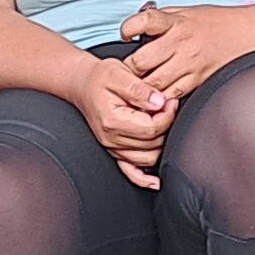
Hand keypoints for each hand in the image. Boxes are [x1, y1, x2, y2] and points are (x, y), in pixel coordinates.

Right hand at [69, 51, 175, 188]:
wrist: (82, 84)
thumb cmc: (99, 78)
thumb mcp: (118, 73)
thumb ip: (139, 89)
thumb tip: (160, 102)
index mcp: (113, 121)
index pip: (151, 128)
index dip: (168, 116)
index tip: (171, 101)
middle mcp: (111, 138)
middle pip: (152, 144)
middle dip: (168, 126)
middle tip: (171, 106)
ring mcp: (112, 147)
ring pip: (147, 158)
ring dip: (162, 144)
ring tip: (165, 122)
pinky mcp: (114, 150)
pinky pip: (130, 172)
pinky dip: (144, 179)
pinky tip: (156, 182)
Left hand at [116, 1, 254, 103]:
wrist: (249, 33)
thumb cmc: (218, 22)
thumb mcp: (187, 11)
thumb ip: (163, 19)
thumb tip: (138, 28)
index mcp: (177, 22)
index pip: (144, 21)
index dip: (128, 28)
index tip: (126, 35)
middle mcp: (181, 43)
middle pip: (142, 61)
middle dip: (130, 67)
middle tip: (127, 70)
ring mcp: (190, 64)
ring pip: (154, 83)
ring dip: (143, 86)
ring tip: (140, 86)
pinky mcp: (198, 80)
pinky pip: (172, 95)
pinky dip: (161, 98)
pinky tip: (158, 95)